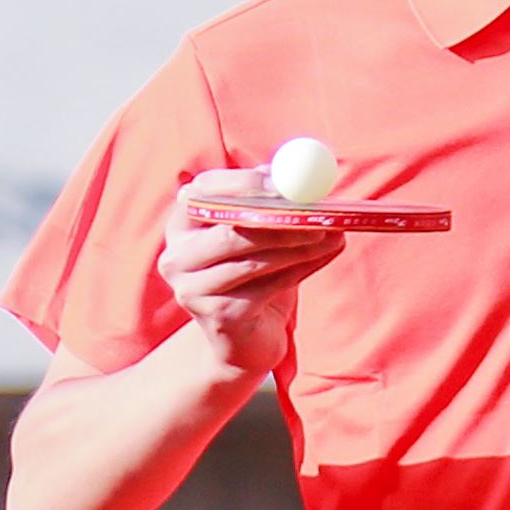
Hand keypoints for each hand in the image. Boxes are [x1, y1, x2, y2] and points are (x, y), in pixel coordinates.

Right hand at [156, 171, 346, 378]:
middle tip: (318, 211)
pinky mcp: (218, 317)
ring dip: (297, 246)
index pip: (204, 191)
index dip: (245, 184)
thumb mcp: (257, 232)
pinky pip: (266, 288)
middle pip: (229, 231)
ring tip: (332, 234)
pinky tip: (322, 257)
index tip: (286, 182)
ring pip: (251, 261)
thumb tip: (294, 172)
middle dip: (279, 220)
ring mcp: (192, 290)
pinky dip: (299, 270)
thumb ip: (268, 201)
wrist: (246, 338)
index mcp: (182, 223)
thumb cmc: (254, 275)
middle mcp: (177, 256)